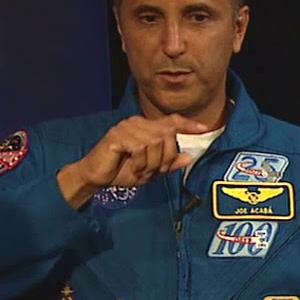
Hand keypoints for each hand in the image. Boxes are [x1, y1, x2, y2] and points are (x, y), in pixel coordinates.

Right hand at [58, 114, 207, 207]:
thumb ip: (169, 163)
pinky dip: (140, 162)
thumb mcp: (150, 170)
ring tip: (140, 170)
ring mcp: (127, 127)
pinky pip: (140, 148)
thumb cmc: (121, 171)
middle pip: (167, 135)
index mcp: (147, 127)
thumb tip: (188, 157)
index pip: (172, 121)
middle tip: (154, 171)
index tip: (204, 128)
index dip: (188, 124)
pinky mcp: (118, 135)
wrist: (96, 177)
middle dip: (166, 157)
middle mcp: (138, 122)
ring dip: (151, 163)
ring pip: (155, 143)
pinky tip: (133, 167)